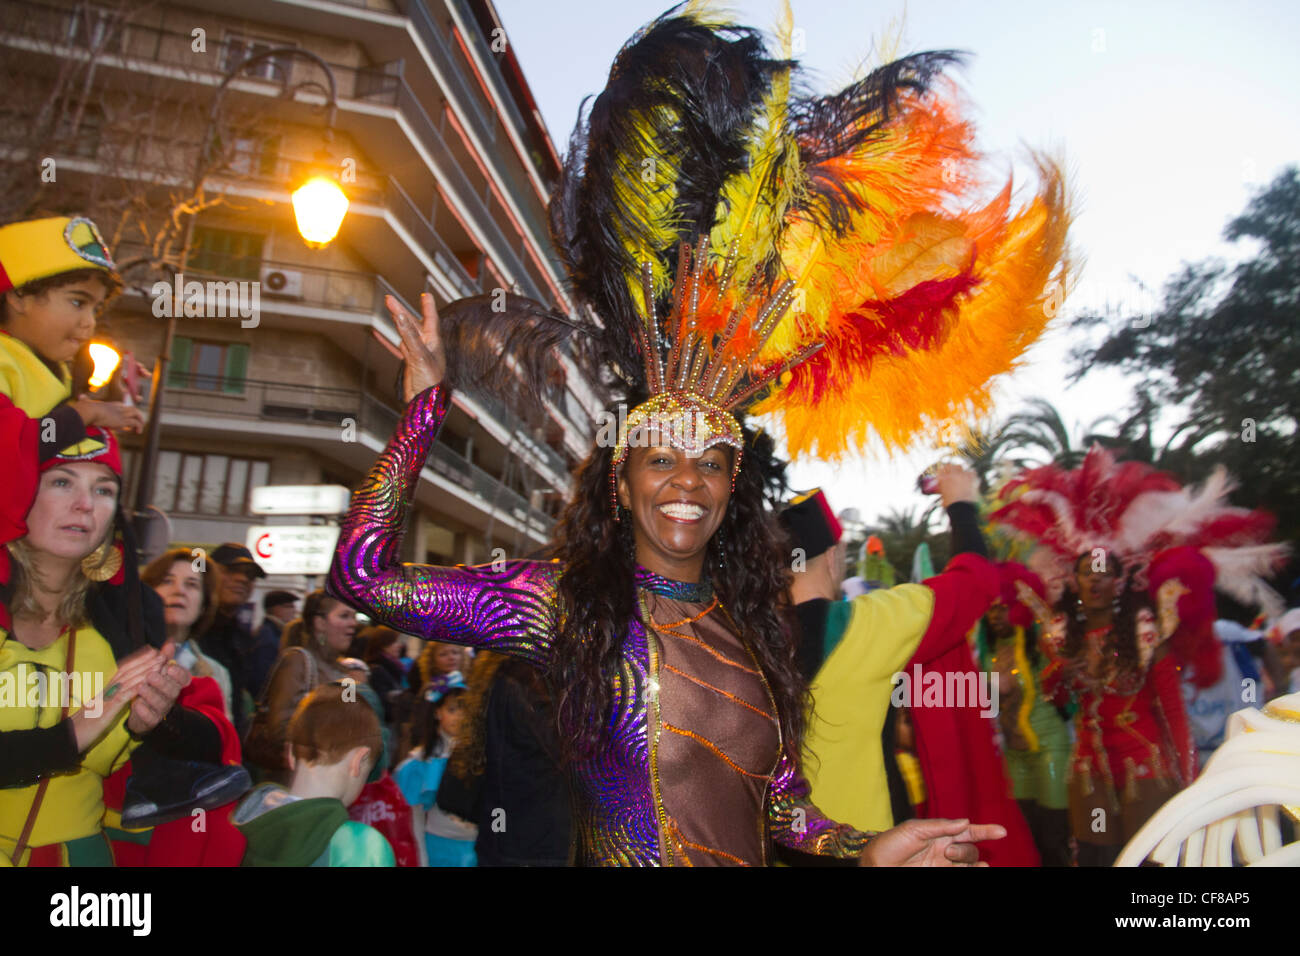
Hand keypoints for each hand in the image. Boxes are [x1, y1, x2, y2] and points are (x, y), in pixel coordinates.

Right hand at [71, 645, 160, 750]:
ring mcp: (105, 699)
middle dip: (145, 662)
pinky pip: (120, 699)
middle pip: (127, 672)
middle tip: (161, 653)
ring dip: (144, 672)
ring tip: (159, 664)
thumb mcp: (100, 707)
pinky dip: (133, 690)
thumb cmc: (84, 724)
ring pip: (127, 682)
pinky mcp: (105, 711)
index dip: (137, 660)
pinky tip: (144, 684)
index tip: (152, 651)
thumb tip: (121, 689)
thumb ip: (110, 697)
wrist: (69, 737)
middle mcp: (106, 691)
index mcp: (105, 689)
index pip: (123, 671)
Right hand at [74, 396, 145, 432]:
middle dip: (136, 415)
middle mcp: (117, 408)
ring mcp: (121, 413)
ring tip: (139, 429)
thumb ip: (84, 400)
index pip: (121, 405)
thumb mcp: (85, 403)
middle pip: (132, 409)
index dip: (125, 411)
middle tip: (136, 423)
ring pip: (137, 414)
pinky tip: (138, 432)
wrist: (89, 411)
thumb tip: (80, 396)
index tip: (125, 417)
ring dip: (140, 421)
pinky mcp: (123, 420)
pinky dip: (139, 426)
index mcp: (109, 404)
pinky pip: (136, 423)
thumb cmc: (85, 409)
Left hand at [126, 642, 190, 736]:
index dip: (178, 673)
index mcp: (174, 684)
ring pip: (160, 703)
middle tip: (151, 675)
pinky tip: (136, 704)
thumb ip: (164, 658)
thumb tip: (170, 642)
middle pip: (171, 690)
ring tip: (141, 687)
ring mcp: (161, 709)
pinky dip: (143, 711)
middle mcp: (170, 697)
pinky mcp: (151, 721)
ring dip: (151, 694)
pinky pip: (149, 717)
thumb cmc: (151, 688)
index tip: (170, 667)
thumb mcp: (158, 673)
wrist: (141, 714)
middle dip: (162, 682)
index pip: (183, 678)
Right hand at [372, 293, 445, 402]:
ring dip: (399, 319)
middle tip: (389, 299)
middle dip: (402, 310)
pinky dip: (399, 334)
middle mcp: (427, 345)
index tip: (426, 295)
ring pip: (407, 332)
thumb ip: (409, 335)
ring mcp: (418, 352)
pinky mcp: (411, 361)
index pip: (430, 318)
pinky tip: (397, 329)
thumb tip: (400, 315)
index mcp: (434, 341)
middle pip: (413, 323)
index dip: (427, 306)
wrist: (424, 402)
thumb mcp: (419, 354)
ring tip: (390, 306)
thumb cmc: (430, 379)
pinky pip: (403, 343)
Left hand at [859, 818, 1005, 865]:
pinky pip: (962, 873)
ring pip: (969, 863)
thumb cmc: (890, 844)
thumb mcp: (913, 829)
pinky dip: (971, 871)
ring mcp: (943, 865)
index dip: (985, 831)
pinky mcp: (941, 875)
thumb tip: (966, 821)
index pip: (967, 831)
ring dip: (969, 862)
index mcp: (939, 833)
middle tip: (947, 852)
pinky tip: (977, 869)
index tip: (1002, 831)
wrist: (877, 865)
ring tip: (957, 860)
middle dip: (965, 850)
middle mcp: (944, 849)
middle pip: (969, 849)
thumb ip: (940, 826)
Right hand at [934, 463, 978, 507]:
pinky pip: (971, 471)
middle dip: (950, 467)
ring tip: (961, 473)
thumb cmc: (952, 505)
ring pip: (959, 466)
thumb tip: (945, 493)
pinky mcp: (971, 477)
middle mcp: (951, 475)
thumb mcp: (944, 498)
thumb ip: (944, 492)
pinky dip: (971, 473)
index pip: (940, 470)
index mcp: (942, 480)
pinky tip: (971, 476)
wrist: (963, 507)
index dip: (942, 471)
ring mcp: (961, 475)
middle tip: (952, 471)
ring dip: (959, 469)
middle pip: (949, 465)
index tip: (944, 473)